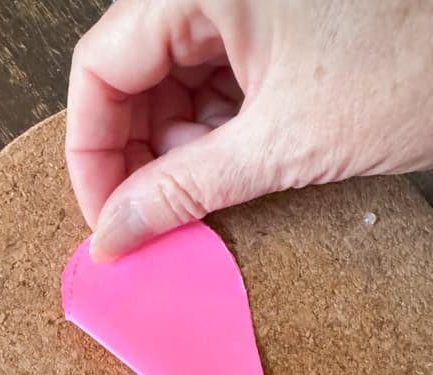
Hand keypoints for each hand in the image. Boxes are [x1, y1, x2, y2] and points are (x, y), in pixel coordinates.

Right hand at [66, 0, 432, 260]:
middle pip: (131, 75)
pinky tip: (230, 162)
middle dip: (138, 153)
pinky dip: (211, 131)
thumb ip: (185, 191)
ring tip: (206, 186)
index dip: (93, 151)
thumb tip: (117, 231)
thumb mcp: (283, 145)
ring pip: (170, 81)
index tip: (104, 213)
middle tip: (152, 214)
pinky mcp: (269, 24)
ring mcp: (242, 1)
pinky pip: (212, 80)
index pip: (102, 68)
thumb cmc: (415, 68)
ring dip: (176, 147)